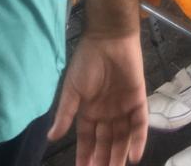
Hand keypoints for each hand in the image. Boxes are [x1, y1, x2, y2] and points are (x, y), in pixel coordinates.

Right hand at [49, 31, 147, 165]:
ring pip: (122, 137)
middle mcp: (107, 112)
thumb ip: (65, 113)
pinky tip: (134, 156)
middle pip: (106, 142)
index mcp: (89, 110)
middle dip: (104, 160)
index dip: (85, 155)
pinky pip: (139, 123)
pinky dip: (138, 140)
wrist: (108, 38)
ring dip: (119, 155)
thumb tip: (51, 137)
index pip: (87, 140)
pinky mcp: (138, 99)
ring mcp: (123, 107)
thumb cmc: (87, 61)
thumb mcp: (72, 88)